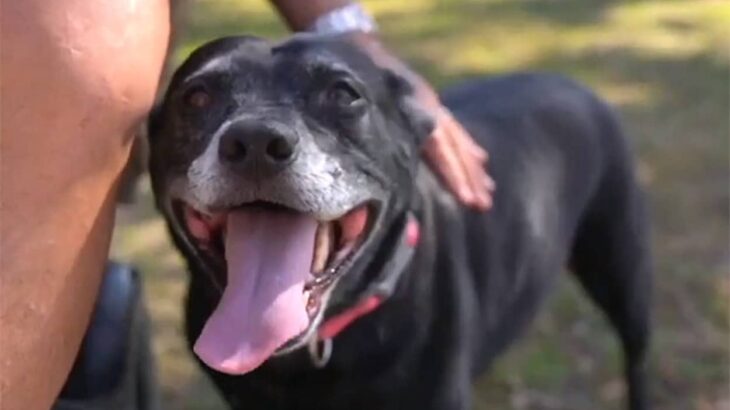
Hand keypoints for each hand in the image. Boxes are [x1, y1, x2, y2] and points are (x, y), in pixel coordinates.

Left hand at [349, 33, 494, 210]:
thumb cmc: (353, 79)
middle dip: (470, 177)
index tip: (466, 199)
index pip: (440, 148)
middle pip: (455, 146)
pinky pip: (454, 129)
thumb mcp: (360, 103)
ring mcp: (431, 102)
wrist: (356, 41)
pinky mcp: (429, 102)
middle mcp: (429, 105)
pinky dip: (468, 147)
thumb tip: (381, 177)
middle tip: (484, 205)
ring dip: (473, 166)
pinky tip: (481, 160)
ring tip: (488, 190)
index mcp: (415, 107)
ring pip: (458, 139)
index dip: (453, 174)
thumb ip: (376, 136)